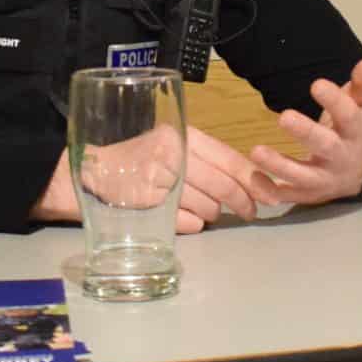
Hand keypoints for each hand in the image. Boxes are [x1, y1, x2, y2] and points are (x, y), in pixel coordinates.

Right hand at [29, 125, 263, 236]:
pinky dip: (193, 225)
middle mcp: (175, 156)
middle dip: (242, 203)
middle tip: (249, 212)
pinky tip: (186, 218)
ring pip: (207, 209)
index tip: (269, 195)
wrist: (92, 167)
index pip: (230, 160)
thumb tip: (249, 183)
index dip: (254, 181)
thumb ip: (207, 159)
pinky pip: (187, 223)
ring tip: (205, 210)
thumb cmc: (140, 154)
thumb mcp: (174, 144)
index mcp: (185, 136)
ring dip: (213, 214)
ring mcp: (161, 181)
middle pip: (223, 188)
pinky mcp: (150, 205)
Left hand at [246, 59, 361, 209]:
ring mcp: (323, 179)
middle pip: (325, 146)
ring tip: (256, 151)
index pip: (348, 116)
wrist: (358, 175)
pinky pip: (287, 196)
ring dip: (279, 165)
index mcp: (354, 132)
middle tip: (284, 117)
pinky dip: (269, 191)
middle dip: (306, 133)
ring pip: (302, 175)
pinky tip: (252, 179)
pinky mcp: (307, 194)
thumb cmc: (352, 132)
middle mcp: (340, 157)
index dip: (335, 101)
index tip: (316, 84)